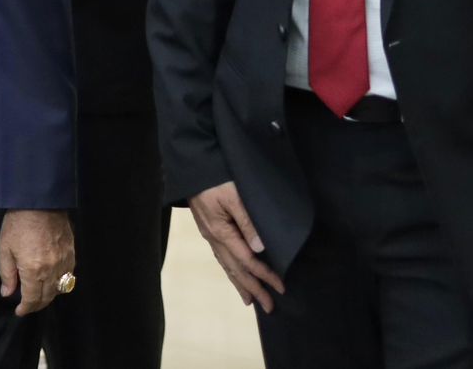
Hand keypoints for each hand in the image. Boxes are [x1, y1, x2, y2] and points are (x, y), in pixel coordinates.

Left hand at [0, 209, 74, 316]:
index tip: (19, 311)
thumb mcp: (5, 248)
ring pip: (60, 289)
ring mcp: (64, 262)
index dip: (25, 309)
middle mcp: (51, 270)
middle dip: (36, 305)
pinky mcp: (71, 253)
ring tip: (39, 294)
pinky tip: (52, 279)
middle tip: (27, 305)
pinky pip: (68, 275)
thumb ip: (7, 274)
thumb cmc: (18, 223)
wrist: (40, 201)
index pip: (32, 299)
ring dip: (49, 295)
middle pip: (47, 297)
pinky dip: (60, 282)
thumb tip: (7, 293)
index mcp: (33, 270)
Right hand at [188, 181, 284, 312]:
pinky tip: (233, 273)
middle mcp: (213, 237)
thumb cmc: (215, 177)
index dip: (265, 275)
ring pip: (226, 265)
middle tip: (269, 307)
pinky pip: (221, 256)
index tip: (281, 287)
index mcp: (221, 232)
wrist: (192, 166)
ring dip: (240, 283)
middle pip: (236, 269)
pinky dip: (229, 269)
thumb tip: (259, 249)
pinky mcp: (208, 228)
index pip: (247, 260)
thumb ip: (247, 221)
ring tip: (250, 300)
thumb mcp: (234, 195)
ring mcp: (209, 234)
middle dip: (253, 288)